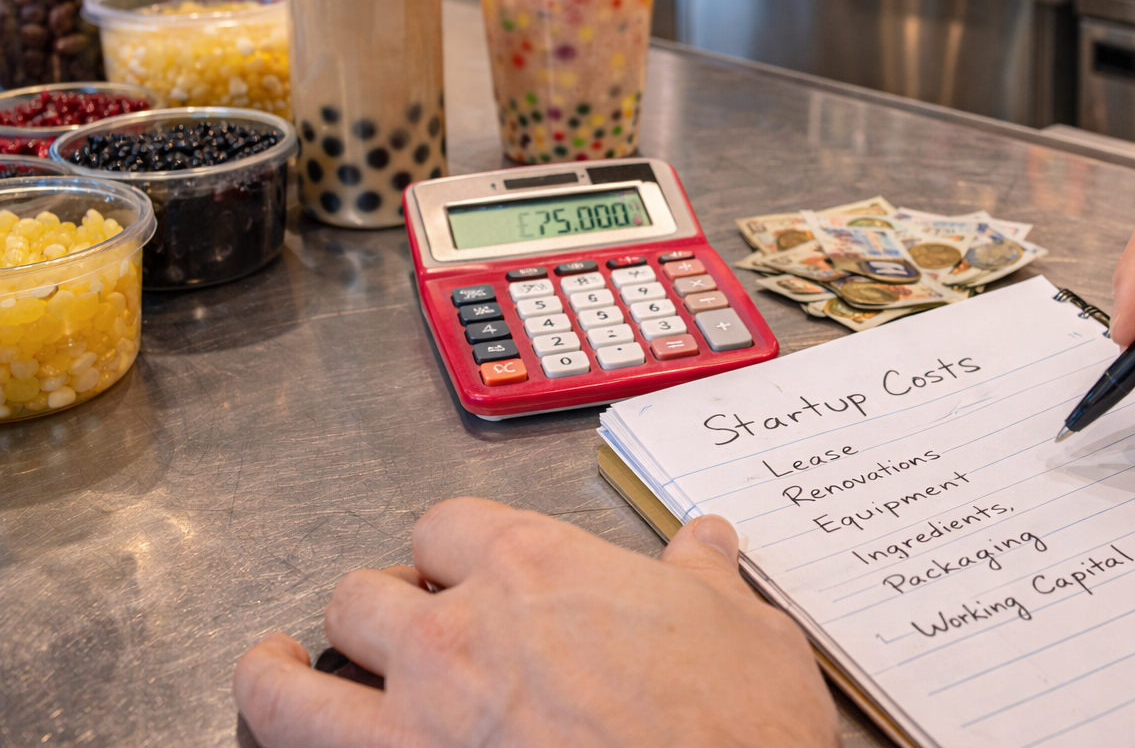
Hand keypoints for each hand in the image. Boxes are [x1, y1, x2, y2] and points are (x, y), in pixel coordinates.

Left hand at [233, 499, 837, 747]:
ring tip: (269, 665)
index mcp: (537, 569)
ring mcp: (419, 720)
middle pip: (366, 594)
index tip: (453, 567)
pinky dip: (282, 737)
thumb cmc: (736, 729)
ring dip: (278, 673)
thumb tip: (706, 544)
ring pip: (299, 681)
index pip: (448, 525)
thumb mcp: (748, 632)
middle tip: (390, 629)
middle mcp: (460, 633)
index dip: (445, 547)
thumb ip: (707, 579)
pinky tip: (287, 737)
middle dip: (375, 609)